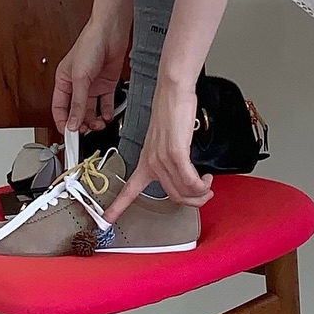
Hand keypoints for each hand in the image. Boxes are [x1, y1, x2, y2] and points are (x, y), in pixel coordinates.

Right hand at [52, 16, 130, 134]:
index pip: (59, 108)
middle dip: (80, 124)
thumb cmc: (89, 44)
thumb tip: (73, 123)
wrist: (110, 31)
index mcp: (63, 81)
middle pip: (76, 111)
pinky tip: (108, 116)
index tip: (68, 136)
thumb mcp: (80, 77)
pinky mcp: (106, 83)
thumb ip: (77, 102)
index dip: (62, 122)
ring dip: (94, 120)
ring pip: (90, 109)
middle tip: (86, 133)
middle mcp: (77, 85)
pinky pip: (105, 103)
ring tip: (98, 125)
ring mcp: (92, 85)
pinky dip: (107, 112)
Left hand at [106, 75, 214, 219]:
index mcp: (145, 161)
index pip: (127, 190)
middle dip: (193, 200)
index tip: (105, 220)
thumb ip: (171, 159)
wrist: (173, 92)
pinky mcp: (175, 152)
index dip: (116, 208)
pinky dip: (201, 185)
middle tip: (203, 193)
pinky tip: (206, 180)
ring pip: (183, 191)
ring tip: (207, 184)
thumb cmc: (172, 112)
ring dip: (200, 192)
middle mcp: (151, 162)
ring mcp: (162, 158)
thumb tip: (184, 174)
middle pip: (173, 196)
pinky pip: (190, 180)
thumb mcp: (165, 140)